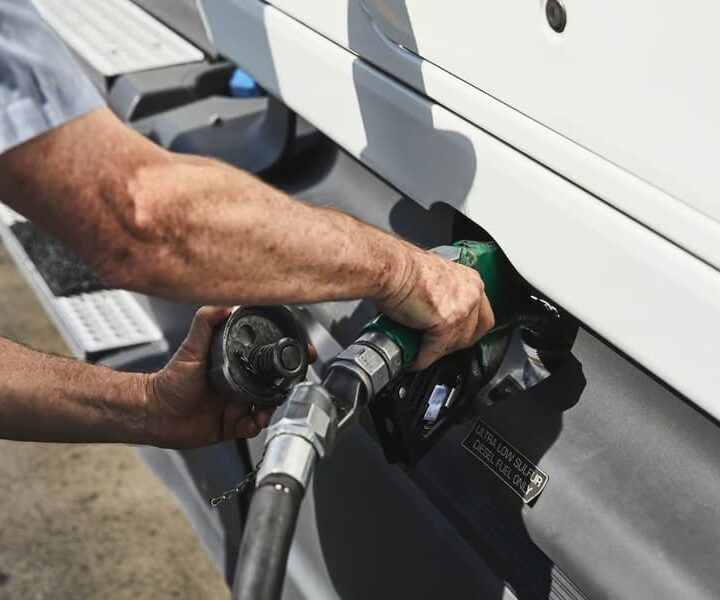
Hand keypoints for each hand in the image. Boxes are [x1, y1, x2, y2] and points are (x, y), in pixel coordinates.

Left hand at [144, 306, 274, 448]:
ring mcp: (233, 406)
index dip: (275, 366)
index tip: (283, 366)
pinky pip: (250, 428)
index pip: (261, 364)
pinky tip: (250, 423)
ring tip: (262, 412)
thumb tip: (223, 305)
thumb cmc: (169, 381)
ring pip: (262, 409)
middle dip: (276, 392)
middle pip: (267, 388)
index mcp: (232, 366)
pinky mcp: (229, 425)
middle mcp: (235, 385)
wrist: (155, 413)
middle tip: (275, 394)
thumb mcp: (191, 348)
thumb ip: (205, 324)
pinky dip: (254, 426)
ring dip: (268, 412)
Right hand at [378, 247, 494, 369]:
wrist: (392, 268)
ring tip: (423, 353)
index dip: (468, 330)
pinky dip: (423, 358)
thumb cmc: (404, 268)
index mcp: (471, 281)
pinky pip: (436, 350)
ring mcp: (462, 310)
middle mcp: (472, 294)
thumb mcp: (435, 278)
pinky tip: (414, 359)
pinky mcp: (446, 323)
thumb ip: (444, 295)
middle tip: (439, 348)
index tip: (456, 336)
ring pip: (456, 344)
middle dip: (456, 344)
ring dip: (439, 353)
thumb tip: (436, 313)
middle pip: (474, 332)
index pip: (482, 315)